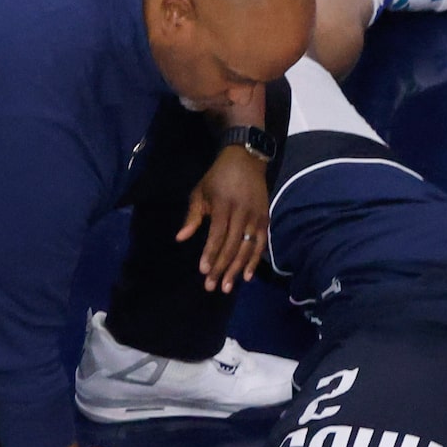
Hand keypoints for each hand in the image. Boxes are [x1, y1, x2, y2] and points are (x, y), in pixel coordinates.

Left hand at [180, 145, 270, 293]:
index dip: (211, 253)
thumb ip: (192, 216)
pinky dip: (255, 261)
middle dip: (221, 267)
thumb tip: (180, 238)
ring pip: (247, 248)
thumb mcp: (200, 191)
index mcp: (224, 204)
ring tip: (226, 286)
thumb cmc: (218, 177)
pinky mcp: (265, 219)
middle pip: (232, 245)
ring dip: (236, 269)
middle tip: (211, 286)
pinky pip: (261, 244)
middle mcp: (242, 212)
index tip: (203, 270)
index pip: (218, 234)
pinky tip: (247, 276)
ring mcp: (256, 217)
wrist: (247, 160)